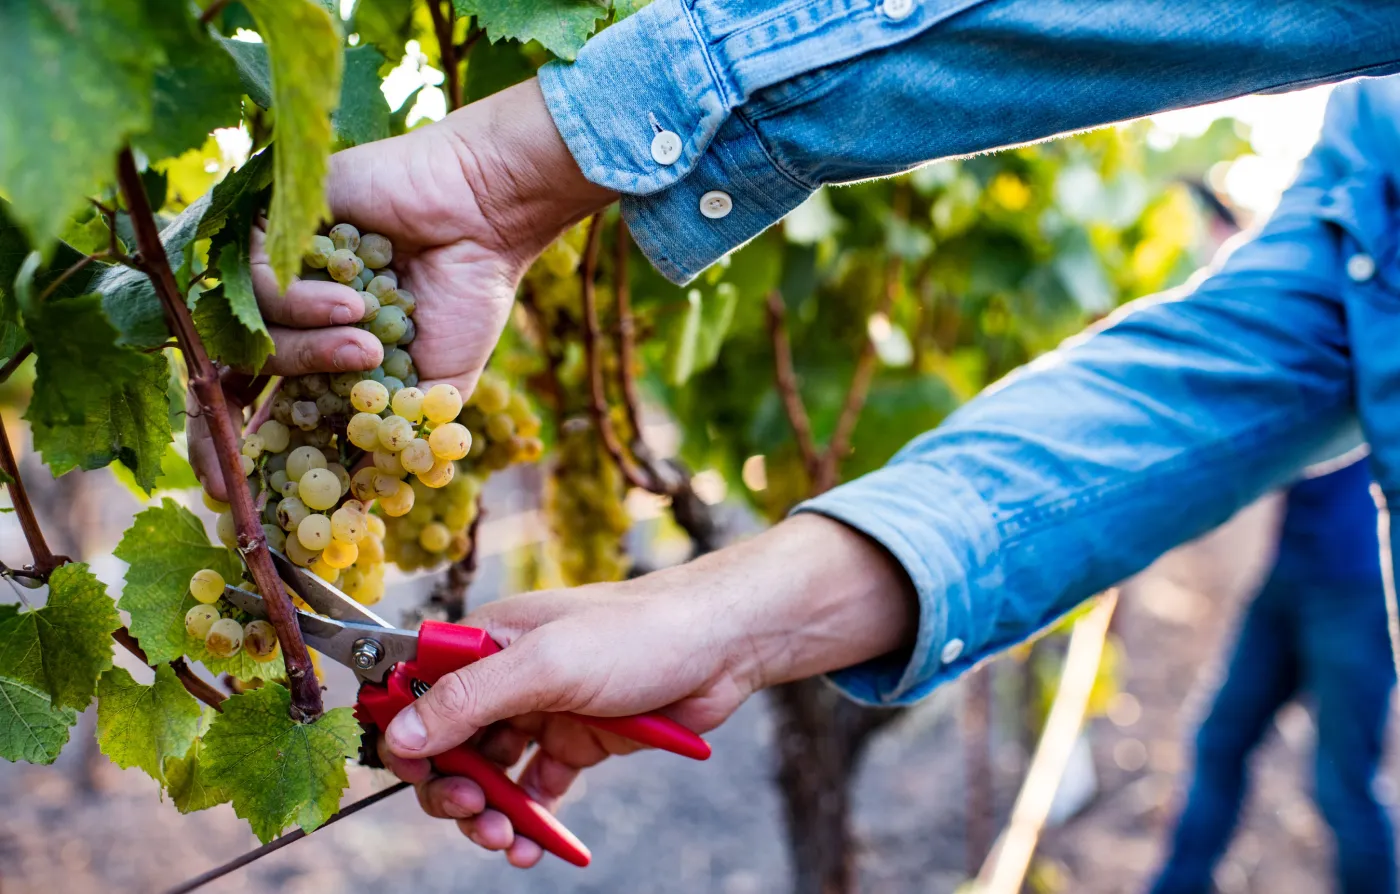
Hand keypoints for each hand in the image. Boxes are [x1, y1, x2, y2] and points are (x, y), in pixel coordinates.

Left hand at [193, 79, 614, 499]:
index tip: (236, 501)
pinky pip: (253, 281)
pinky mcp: (272, 226)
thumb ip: (398, 440)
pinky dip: (302, 305)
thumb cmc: (469, 295)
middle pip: (220, 381)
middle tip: (233, 471)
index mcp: (323, 359)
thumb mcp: (439, 388)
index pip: (259, 415)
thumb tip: (360, 499)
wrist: (482, 217)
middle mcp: (289, 319)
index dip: (239, 460)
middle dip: (219, 432)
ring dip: (306, 352)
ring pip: (246, 336)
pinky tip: (355, 301)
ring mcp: (277, 274)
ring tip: (367, 344)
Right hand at [379, 514, 917, 864]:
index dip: (407, 735)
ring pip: (490, 775)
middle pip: (449, 744)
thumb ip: (470, 700)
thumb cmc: (638, 633)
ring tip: (504, 839)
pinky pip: (536, 791)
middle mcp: (507, 677)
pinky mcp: (578, 742)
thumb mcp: (546, 664)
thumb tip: (400, 736)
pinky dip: (528, 821)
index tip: (416, 776)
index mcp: (487, 641)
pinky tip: (531, 845)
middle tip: (471, 812)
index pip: (418, 689)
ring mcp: (543, 712)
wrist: (721, 646)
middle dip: (451, 786)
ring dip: (487, 812)